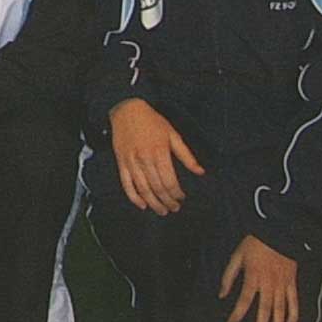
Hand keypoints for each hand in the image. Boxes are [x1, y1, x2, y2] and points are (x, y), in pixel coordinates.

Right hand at [109, 98, 204, 214]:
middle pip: (158, 188)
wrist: (127, 110)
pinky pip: (126, 184)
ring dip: (154, 203)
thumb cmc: (152, 121)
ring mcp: (131, 161)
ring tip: (162, 211)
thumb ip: (186, 155)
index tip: (182, 198)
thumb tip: (200, 172)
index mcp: (159, 152)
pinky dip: (134, 197)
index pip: (170, 181)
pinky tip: (142, 205)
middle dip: (168, 201)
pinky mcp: (121, 162)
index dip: (177, 194)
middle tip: (174, 208)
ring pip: (143, 189)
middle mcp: (144, 158)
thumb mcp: (173, 134)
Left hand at [220, 234, 299, 321]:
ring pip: (280, 310)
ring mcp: (282, 285)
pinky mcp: (292, 283)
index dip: (237, 314)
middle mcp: (268, 284)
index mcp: (252, 277)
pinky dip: (294, 316)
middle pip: (264, 310)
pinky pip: (294, 302)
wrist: (278, 233)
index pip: (244, 301)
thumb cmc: (254, 244)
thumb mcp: (236, 256)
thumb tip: (221, 294)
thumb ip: (229, 276)